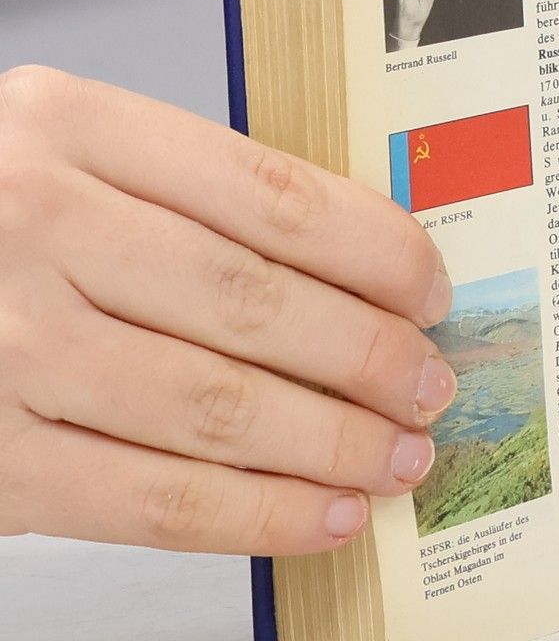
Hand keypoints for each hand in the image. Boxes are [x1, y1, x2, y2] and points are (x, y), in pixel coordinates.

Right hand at [0, 67, 455, 554]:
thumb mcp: (64, 158)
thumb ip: (190, 195)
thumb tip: (371, 268)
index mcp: (63, 125)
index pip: (268, 193)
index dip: (376, 251)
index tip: (432, 289)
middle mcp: (26, 223)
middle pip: (253, 303)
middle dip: (370, 354)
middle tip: (433, 383)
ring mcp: (1, 345)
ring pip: (216, 407)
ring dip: (332, 442)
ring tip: (400, 455)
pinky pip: (153, 499)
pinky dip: (259, 514)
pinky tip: (327, 515)